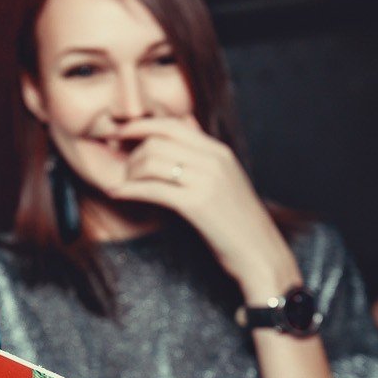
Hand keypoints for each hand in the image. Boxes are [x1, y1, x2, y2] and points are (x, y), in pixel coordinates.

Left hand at [104, 117, 296, 294]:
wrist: (259, 253)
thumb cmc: (239, 220)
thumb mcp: (226, 178)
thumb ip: (205, 152)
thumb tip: (185, 124)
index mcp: (219, 151)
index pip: (172, 124)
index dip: (141, 125)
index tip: (120, 133)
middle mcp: (214, 160)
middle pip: (157, 141)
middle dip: (131, 153)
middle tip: (120, 169)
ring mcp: (206, 181)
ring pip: (152, 162)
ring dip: (129, 173)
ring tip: (123, 185)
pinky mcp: (197, 204)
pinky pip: (153, 189)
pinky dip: (129, 190)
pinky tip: (118, 194)